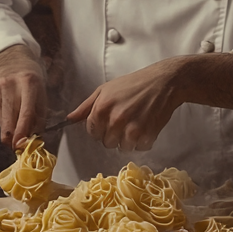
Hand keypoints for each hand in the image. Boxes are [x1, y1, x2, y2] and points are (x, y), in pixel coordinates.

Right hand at [0, 45, 47, 148]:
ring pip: (1, 119)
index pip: (26, 112)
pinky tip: (5, 105)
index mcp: (29, 83)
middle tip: (16, 145)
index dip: (22, 131)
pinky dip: (1, 116)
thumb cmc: (31, 83)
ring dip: (8, 125)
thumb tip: (32, 141)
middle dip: (12, 137)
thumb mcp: (41, 96)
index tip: (20, 145)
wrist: (13, 62)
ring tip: (14, 114)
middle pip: (9, 119)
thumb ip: (39, 119)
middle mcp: (10, 84)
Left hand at [68, 57, 184, 151]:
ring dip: (128, 139)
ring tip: (135, 122)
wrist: (163, 82)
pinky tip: (145, 125)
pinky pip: (139, 148)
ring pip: (123, 147)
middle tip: (124, 120)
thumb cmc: (133, 84)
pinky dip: (142, 141)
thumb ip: (85, 106)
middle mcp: (115, 120)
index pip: (92, 132)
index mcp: (102, 108)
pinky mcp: (148, 135)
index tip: (109, 120)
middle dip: (114, 134)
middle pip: (107, 142)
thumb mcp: (105, 89)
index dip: (100, 128)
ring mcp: (132, 129)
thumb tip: (69, 119)